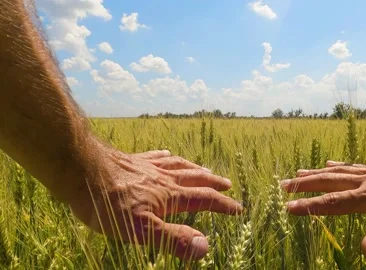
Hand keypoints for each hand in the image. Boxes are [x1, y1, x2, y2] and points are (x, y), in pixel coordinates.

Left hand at [68, 148, 241, 259]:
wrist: (82, 172)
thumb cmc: (110, 204)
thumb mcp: (143, 231)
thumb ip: (175, 239)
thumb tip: (205, 247)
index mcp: (170, 196)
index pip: (204, 200)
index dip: (223, 206)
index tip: (238, 209)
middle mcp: (163, 179)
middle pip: (196, 178)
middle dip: (213, 183)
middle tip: (227, 183)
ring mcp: (148, 167)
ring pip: (179, 166)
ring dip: (195, 168)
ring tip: (204, 169)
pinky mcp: (132, 161)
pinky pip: (154, 156)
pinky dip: (165, 156)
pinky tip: (166, 153)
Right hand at [281, 161, 365, 264]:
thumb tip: (365, 250)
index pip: (335, 203)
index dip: (311, 206)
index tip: (288, 209)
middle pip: (331, 181)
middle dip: (305, 185)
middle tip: (284, 186)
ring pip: (339, 171)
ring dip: (316, 174)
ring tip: (297, 174)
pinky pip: (354, 166)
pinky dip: (338, 165)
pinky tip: (329, 163)